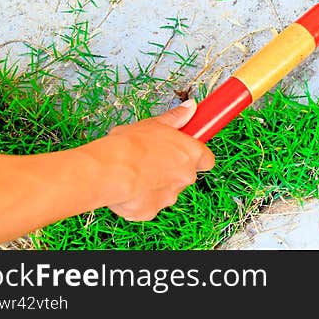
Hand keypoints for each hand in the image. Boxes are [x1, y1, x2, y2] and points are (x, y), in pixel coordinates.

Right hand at [97, 101, 214, 221]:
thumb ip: (175, 118)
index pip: (207, 159)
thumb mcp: (154, 123)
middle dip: (171, 170)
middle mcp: (186, 177)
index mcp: (191, 154)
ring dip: (155, 184)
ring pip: (167, 191)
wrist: (111, 170)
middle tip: (152, 159)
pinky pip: (148, 204)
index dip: (196, 156)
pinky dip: (140, 198)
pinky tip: (126, 186)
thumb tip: (190, 107)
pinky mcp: (151, 211)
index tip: (185, 151)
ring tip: (134, 171)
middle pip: (185, 175)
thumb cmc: (131, 145)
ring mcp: (170, 196)